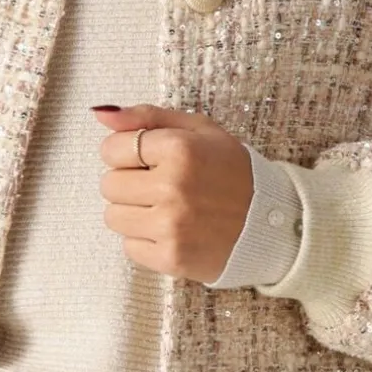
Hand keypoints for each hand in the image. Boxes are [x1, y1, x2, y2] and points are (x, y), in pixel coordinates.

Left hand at [92, 103, 253, 284]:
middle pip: (108, 184)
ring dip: (133, 212)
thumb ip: (148, 117)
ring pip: (113, 217)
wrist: (271, 222)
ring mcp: (171, 225)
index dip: (125, 153)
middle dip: (129, 183)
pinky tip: (172, 230)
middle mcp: (173, 186)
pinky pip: (129, 246)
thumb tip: (100, 113)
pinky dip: (145, 239)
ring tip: (165, 208)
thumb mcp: (198, 130)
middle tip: (160, 185)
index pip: (111, 149)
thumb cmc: (231, 170)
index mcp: (180, 149)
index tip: (147, 159)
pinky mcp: (171, 257)